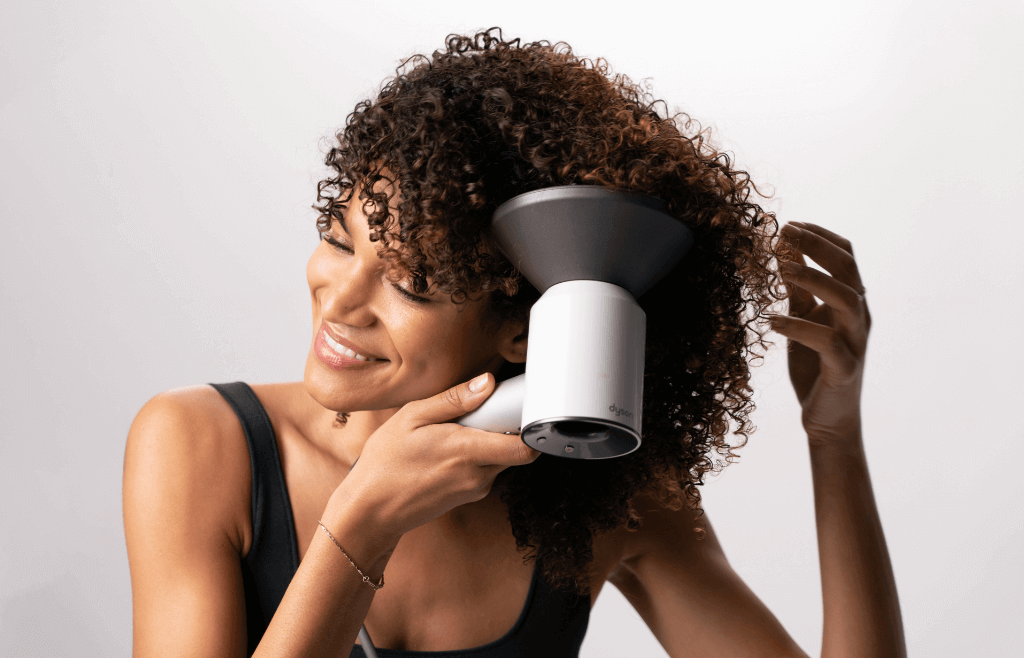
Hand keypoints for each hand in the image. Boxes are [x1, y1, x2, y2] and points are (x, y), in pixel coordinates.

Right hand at [330, 373, 540, 542]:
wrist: (371, 509)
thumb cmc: (385, 462)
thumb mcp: (412, 417)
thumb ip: (454, 399)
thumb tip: (487, 383)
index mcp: (467, 451)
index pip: (524, 446)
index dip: (528, 424)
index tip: (515, 406)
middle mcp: (478, 475)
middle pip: (515, 449)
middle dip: (503, 428)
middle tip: (475, 416)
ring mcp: (475, 489)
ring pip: (500, 458)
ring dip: (488, 443)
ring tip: (453, 435)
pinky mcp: (469, 496)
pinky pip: (485, 470)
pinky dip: (476, 457)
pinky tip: (447, 452)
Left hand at [771, 222, 871, 446]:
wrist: (828, 418)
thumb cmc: (816, 365)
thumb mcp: (803, 319)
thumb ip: (797, 289)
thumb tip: (782, 252)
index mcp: (852, 301)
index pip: (847, 256)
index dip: (821, 236)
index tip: (790, 224)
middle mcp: (859, 316)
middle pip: (848, 269)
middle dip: (817, 246)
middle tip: (785, 232)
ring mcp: (856, 342)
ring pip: (847, 299)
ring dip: (814, 279)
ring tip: (782, 270)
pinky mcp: (844, 368)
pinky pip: (826, 341)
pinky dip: (798, 328)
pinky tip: (772, 321)